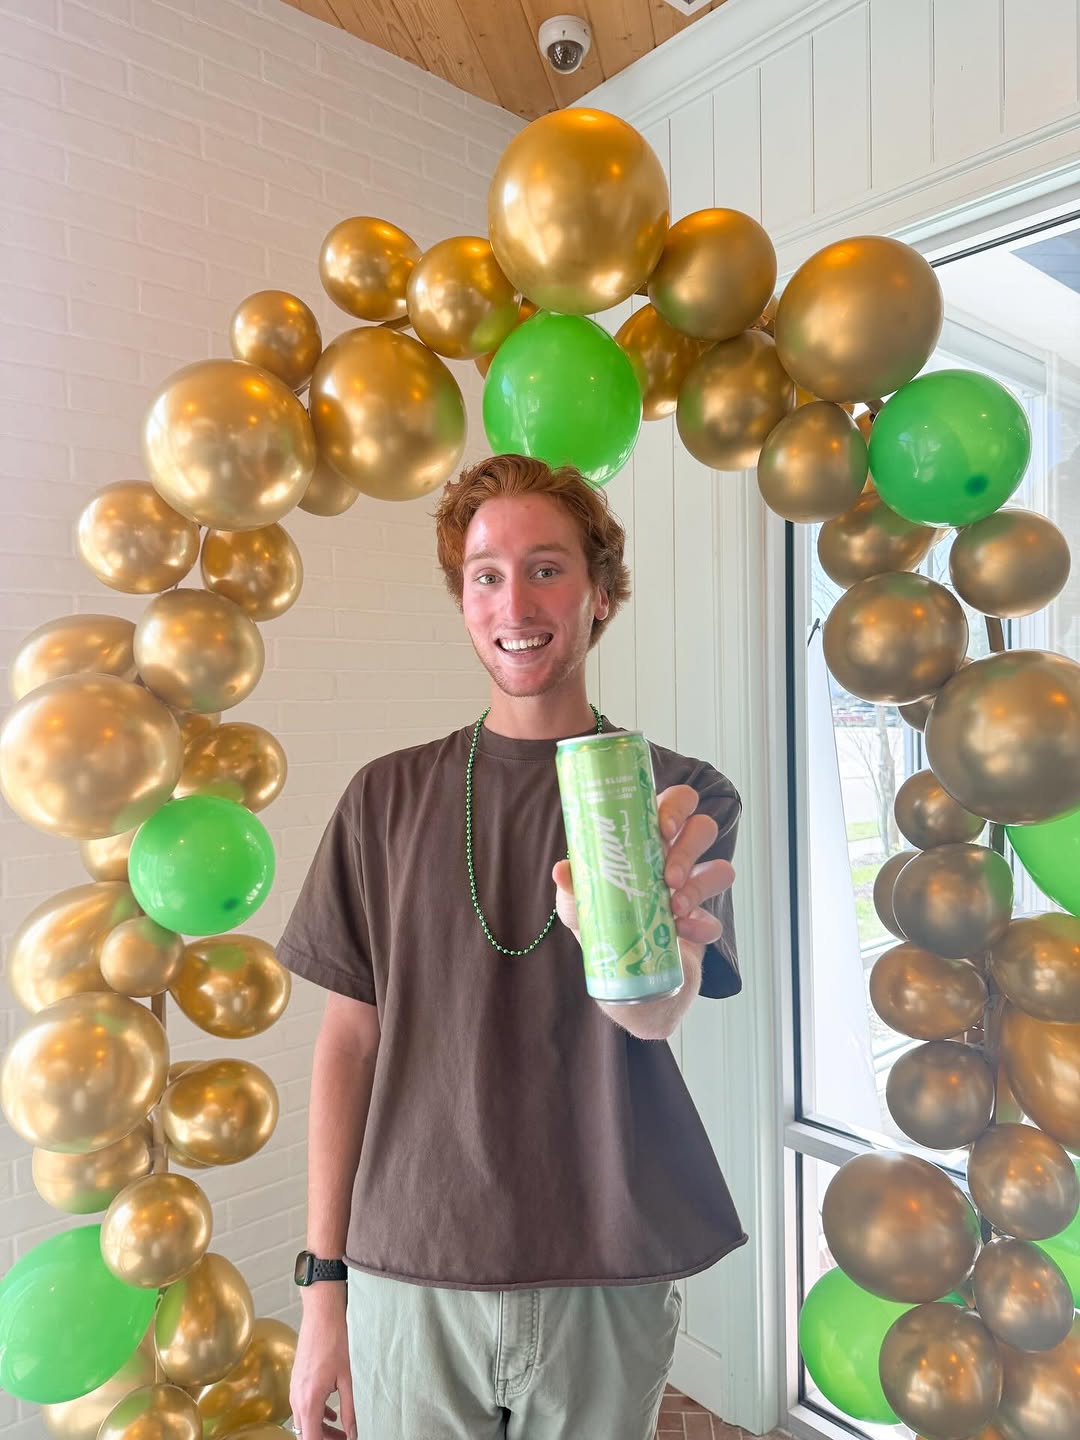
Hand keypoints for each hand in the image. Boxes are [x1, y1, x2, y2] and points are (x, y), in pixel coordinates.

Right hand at [290, 1285, 356, 1439]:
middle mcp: (297, 1399)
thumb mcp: (347, 1380)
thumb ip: (349, 1410)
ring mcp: (295, 1389)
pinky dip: (317, 1414)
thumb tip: (353, 1433)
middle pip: (307, 1432)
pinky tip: (333, 1413)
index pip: (311, 1439)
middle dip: (325, 1439)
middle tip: (345, 1438)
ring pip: (305, 1420)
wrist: (321, 1316)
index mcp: (309, 1402)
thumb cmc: (335, 1342)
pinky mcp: (297, 1381)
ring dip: (321, 1428)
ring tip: (342, 1430)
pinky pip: (304, 1406)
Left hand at [553, 783, 734, 957]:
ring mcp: (694, 890)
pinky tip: (681, 933)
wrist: (620, 971)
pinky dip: (702, 926)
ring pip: (721, 869)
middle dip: (689, 848)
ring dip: (700, 886)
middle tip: (667, 876)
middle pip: (703, 828)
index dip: (677, 807)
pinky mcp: (703, 925)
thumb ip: (573, 885)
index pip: (677, 802)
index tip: (664, 828)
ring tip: (674, 908)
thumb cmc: (602, 921)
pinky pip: (716, 920)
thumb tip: (562, 869)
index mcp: (650, 838)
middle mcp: (677, 857)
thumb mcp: (580, 904)